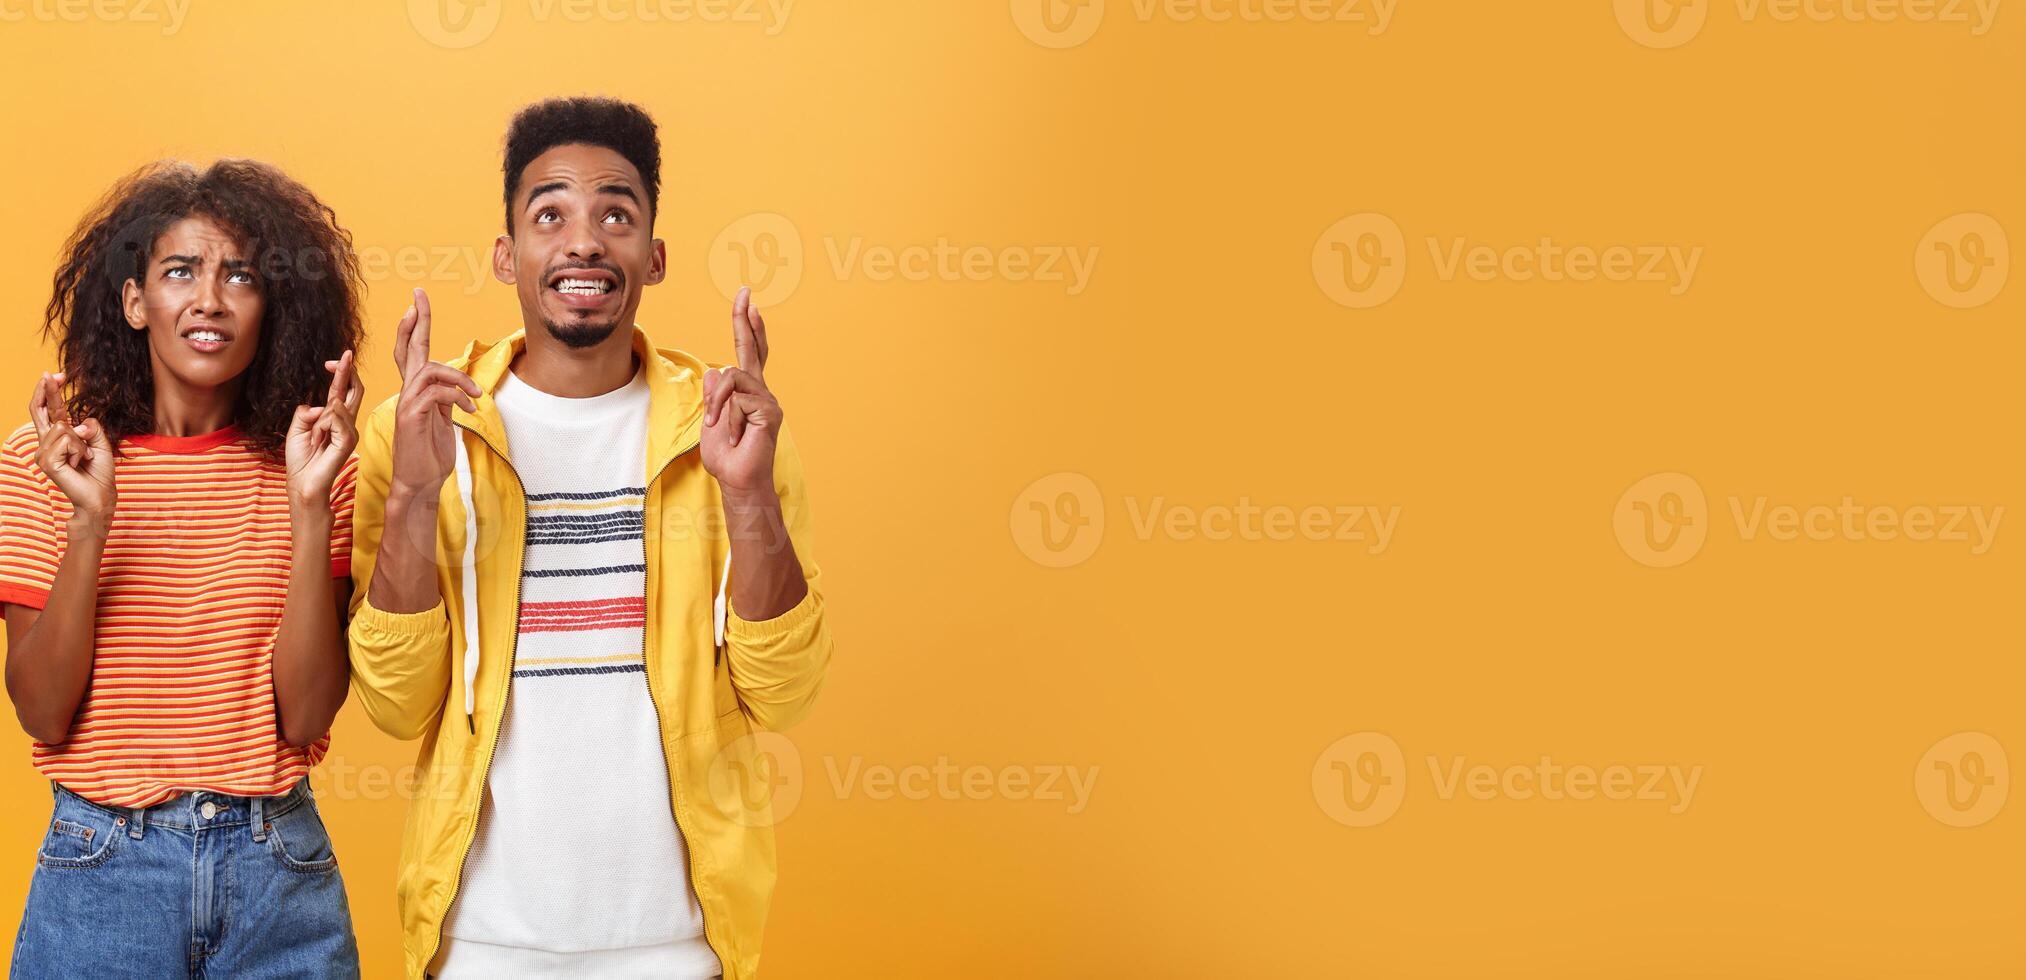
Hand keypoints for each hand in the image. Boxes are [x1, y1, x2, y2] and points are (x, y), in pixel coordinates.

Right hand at [28, 372, 114, 523]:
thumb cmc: (99, 472)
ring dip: (81, 440)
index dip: (49, 392)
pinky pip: (66, 440)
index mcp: (58, 438)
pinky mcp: (46, 462)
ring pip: (62, 427)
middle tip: (50, 374)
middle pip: (40, 411)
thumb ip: (91, 427)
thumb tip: (80, 422)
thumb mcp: (100, 443)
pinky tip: (80, 462)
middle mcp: (46, 443)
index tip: (56, 375)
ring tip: (85, 457)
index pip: (49, 411)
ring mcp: (43, 453)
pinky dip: (80, 449)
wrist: (100, 496)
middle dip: (46, 391)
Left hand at [286, 349, 363, 510]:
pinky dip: (322, 425)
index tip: (332, 361)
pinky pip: (335, 420)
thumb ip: (307, 412)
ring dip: (321, 415)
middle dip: (347, 372)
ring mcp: (350, 432)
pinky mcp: (348, 441)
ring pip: (338, 405)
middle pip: (353, 391)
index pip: (341, 391)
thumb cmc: (301, 460)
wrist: (302, 485)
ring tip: (315, 436)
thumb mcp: (297, 429)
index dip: (340, 373)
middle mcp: (347, 424)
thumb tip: (319, 405)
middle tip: (345, 355)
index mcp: (334, 419)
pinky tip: (319, 438)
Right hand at [389, 288, 479, 499]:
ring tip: (477, 396)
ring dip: (459, 377)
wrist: (420, 483)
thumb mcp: (442, 421)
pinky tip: (470, 410)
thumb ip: (445, 400)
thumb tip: (458, 386)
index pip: (412, 353)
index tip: (416, 303)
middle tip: (418, 296)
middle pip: (408, 349)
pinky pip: (435, 392)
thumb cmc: (430, 454)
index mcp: (416, 392)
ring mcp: (406, 404)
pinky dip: (457, 396)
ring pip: (430, 370)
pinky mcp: (411, 417)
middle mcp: (407, 393)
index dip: (414, 328)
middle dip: (415, 321)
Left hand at [701, 287, 782, 497]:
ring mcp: (768, 400)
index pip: (747, 354)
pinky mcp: (770, 411)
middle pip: (754, 349)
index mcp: (745, 393)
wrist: (737, 481)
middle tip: (745, 292)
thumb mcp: (710, 422)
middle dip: (746, 320)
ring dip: (717, 403)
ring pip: (732, 378)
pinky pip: (738, 398)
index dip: (746, 328)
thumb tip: (713, 372)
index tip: (747, 302)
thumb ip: (713, 397)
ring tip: (717, 425)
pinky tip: (732, 434)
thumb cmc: (726, 458)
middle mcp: (760, 392)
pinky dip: (727, 416)